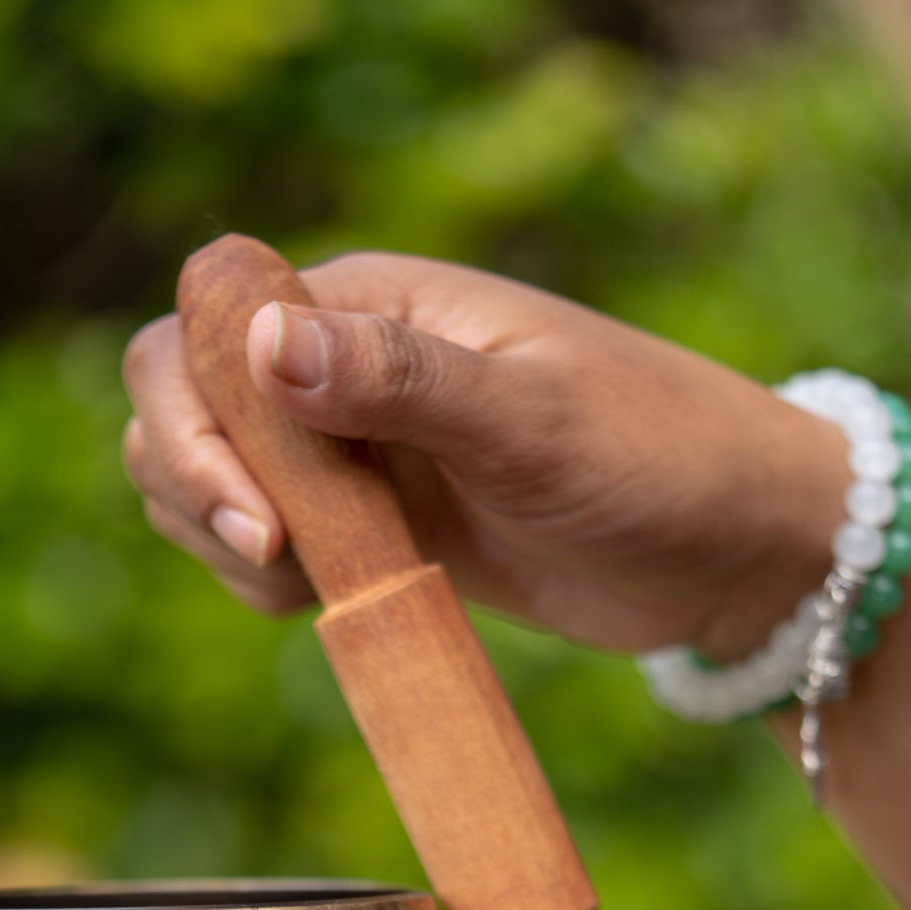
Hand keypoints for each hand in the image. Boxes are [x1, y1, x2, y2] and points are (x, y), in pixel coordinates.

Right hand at [122, 250, 846, 662]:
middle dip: (195, 485)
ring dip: (222, 540)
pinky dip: (268, 586)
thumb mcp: (530, 422)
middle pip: (179, 403)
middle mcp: (344, 366)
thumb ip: (399, 381)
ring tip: (315, 586)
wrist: (731, 552)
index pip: (204, 320)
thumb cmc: (656, 461)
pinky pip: (267, 550)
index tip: (260, 509)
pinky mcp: (374, 527)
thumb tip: (263, 342)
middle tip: (274, 560)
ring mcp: (354, 451)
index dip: (194, 411)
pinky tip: (333, 604)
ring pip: (209, 484)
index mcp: (372, 304)